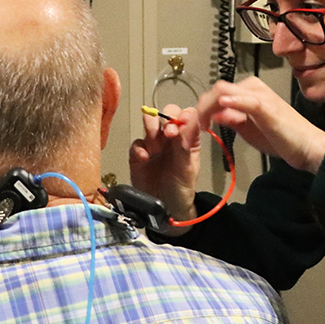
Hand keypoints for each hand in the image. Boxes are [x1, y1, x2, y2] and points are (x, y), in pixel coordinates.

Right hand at [129, 104, 201, 225]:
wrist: (166, 209)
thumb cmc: (181, 188)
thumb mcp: (188, 169)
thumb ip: (186, 146)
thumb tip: (186, 124)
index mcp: (187, 138)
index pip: (187, 115)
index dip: (184, 116)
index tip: (182, 124)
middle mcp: (171, 137)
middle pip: (167, 114)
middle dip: (166, 119)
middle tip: (168, 134)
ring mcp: (154, 144)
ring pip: (150, 122)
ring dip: (151, 128)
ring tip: (155, 145)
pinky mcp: (138, 155)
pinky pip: (136, 144)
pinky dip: (139, 149)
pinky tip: (144, 159)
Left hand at [197, 78, 324, 173]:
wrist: (308, 147)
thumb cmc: (282, 139)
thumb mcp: (249, 129)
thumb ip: (232, 119)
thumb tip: (215, 113)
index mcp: (249, 92)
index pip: (216, 94)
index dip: (199, 109)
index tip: (192, 128)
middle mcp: (253, 89)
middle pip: (216, 90)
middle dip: (198, 110)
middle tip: (190, 132)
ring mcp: (261, 96)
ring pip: (224, 91)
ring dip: (206, 109)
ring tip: (199, 127)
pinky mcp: (268, 107)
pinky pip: (248, 100)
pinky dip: (234, 101)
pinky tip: (223, 106)